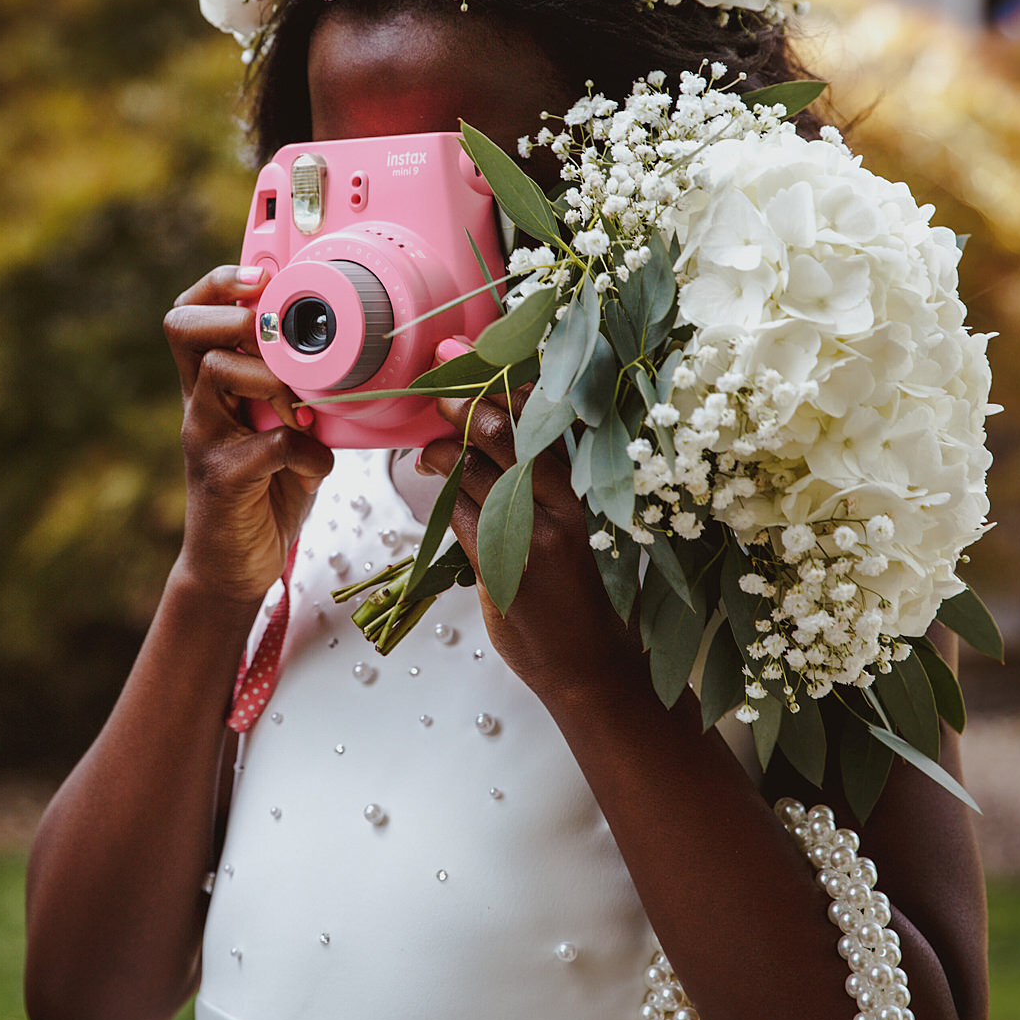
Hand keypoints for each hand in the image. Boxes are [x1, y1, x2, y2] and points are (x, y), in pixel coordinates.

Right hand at [165, 265, 335, 603]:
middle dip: (234, 315)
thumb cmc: (264, 491)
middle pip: (182, 326)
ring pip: (218, 372)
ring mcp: (204, 440)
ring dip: (273, 379)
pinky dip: (308, 453)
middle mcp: (199, 406)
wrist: (233, 567)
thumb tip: (350, 360)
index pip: (190, 313)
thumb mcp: (281, 430)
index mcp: (210, 387)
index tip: (263, 277)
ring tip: (299, 409)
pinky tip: (314, 467)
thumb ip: (298, 394)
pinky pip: (271, 445)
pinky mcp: (224, 480)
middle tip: (272, 339)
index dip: (219, 284)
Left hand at [418, 390, 631, 694]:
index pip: (547, 416)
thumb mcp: (577, 523)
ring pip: (479, 467)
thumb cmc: (579, 588)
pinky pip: (461, 512)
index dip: (505, 382)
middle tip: (439, 389)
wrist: (589, 662)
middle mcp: (567, 501)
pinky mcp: (505, 564)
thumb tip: (496, 427)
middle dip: (465, 402)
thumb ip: (545, 479)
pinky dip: (441, 490)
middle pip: (509, 431)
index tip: (471, 357)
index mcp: (588, 485)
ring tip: (430, 447)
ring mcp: (536, 532)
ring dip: (444, 448)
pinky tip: (431, 477)